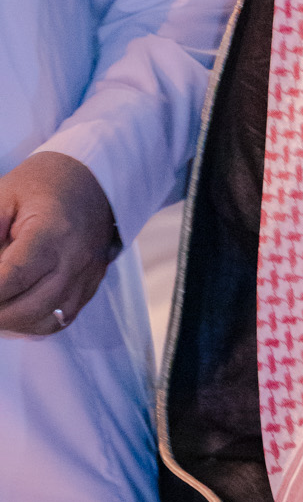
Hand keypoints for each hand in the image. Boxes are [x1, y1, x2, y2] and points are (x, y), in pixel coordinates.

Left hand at [0, 152, 117, 336]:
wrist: (95, 178)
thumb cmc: (44, 183)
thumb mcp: (4, 196)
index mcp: (51, 232)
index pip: (12, 277)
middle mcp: (74, 259)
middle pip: (29, 308)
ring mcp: (86, 275)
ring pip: (47, 321)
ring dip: (15, 323)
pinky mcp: (91, 284)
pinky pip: (63, 318)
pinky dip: (35, 322)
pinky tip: (17, 310)